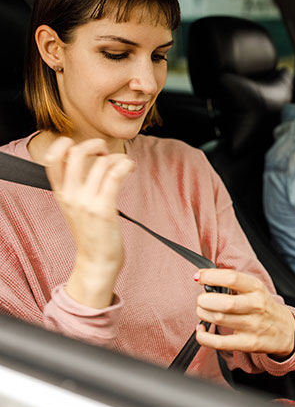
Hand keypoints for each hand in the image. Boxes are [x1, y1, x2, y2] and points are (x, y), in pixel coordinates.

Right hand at [44, 137, 134, 307]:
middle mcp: (70, 195)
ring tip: (125, 165)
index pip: (51, 159)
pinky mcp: (104, 209)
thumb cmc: (92, 233)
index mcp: (61, 193)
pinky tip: (131, 168)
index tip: (82, 146)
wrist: (97, 262)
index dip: (64, 144)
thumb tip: (94, 161)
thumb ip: (77, 186)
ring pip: (101, 163)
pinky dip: (125, 165)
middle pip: (76, 153)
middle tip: (107, 152)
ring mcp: (86, 202)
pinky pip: (114, 176)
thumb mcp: (75, 207)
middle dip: (94, 144)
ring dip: (118, 158)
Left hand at [195, 269, 294, 356]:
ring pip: (219, 319)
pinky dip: (204, 336)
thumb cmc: (264, 306)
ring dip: (203, 314)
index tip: (198, 277)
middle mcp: (256, 306)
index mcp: (256, 288)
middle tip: (201, 299)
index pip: (232, 278)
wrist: (285, 330)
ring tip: (202, 310)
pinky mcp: (247, 344)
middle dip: (205, 300)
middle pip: (224, 302)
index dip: (210, 276)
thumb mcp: (255, 288)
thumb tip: (205, 278)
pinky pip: (219, 343)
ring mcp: (252, 326)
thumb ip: (234, 283)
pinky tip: (201, 329)